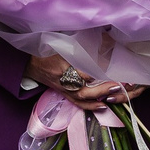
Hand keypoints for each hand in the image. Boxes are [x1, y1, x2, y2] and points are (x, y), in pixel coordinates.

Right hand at [25, 53, 142, 113]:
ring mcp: (64, 90)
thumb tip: (102, 43)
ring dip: (99, 97)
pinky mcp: (65, 94)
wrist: (32, 65)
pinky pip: (78, 103)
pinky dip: (90, 106)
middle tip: (116, 84)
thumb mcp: (62, 46)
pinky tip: (103, 106)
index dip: (95, 73)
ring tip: (114, 93)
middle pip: (84, 89)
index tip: (109, 71)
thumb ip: (80, 49)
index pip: (81, 72)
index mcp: (62, 67)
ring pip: (83, 98)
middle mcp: (64, 81)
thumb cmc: (48, 53)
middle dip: (101, 88)